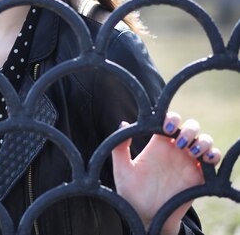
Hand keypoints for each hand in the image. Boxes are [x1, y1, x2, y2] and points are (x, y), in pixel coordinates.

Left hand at [111, 112, 220, 234]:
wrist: (145, 215)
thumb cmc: (131, 191)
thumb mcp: (122, 169)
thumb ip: (120, 148)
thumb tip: (122, 123)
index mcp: (157, 144)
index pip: (168, 121)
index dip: (171, 118)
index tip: (165, 127)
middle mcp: (174, 149)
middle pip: (190, 127)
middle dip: (188, 128)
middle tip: (178, 141)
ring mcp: (188, 162)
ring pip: (204, 141)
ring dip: (202, 141)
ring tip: (192, 151)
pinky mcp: (199, 176)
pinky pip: (213, 161)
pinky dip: (214, 155)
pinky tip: (206, 159)